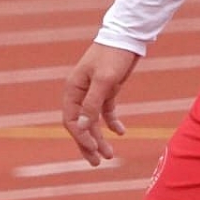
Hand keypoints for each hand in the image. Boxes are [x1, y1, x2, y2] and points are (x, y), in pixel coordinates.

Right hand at [61, 42, 138, 164]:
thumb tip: (79, 127)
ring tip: (110, 155)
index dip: (80, 137)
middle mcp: (80, 92)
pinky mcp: (107, 90)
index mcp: (73, 89)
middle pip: (79, 124)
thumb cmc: (114, 56)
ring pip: (92, 121)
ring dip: (100, 137)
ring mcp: (93, 92)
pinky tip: (121, 132)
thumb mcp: (104, 81)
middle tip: (98, 163)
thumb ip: (91, 104)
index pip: (70, 120)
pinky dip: (112, 123)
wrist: (129, 36)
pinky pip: (106, 112)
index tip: (94, 149)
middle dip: (88, 144)